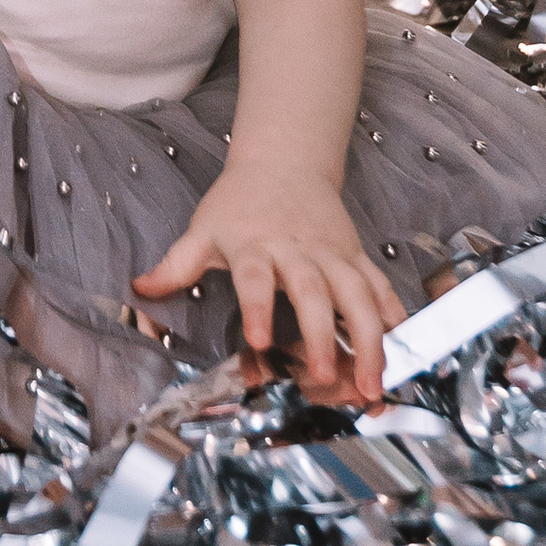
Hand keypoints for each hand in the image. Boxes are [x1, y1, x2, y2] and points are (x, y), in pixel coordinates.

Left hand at [134, 172, 404, 409]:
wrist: (285, 161)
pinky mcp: (356, 256)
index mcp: (256, 246)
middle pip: (313, 292)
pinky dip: (395, 317)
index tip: (259, 340)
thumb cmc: (240, 202)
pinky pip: (380, 287)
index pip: (255, 277)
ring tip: (372, 384)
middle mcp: (299, 250)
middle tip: (323, 376)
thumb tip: (139, 289)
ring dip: (368, 340)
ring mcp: (333, 254)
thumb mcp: (203, 229)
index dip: (258, 307)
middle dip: (320, 336)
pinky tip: (406, 349)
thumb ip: (176, 263)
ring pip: (358, 296)